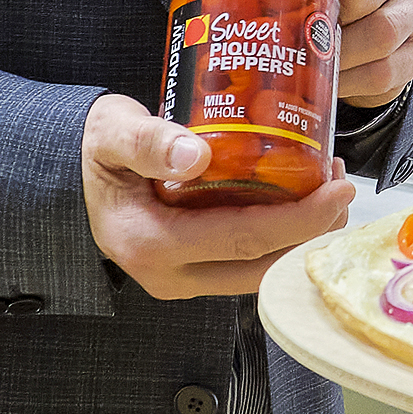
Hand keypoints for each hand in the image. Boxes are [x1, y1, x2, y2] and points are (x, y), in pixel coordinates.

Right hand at [80, 93, 356, 297]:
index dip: (300, 218)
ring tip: (327, 189)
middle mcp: (170, 275)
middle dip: (314, 231)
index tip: (338, 189)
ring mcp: (184, 280)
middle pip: (264, 266)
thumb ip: (146, 141)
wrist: (70, 178)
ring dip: (302, 238)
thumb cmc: (94, 152)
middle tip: (342, 185)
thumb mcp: (111, 133)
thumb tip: (193, 154)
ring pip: (261, 272)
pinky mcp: (195, 274)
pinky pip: (248, 264)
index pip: (244, 240)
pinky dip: (282, 239)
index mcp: (152, 244)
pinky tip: (300, 202)